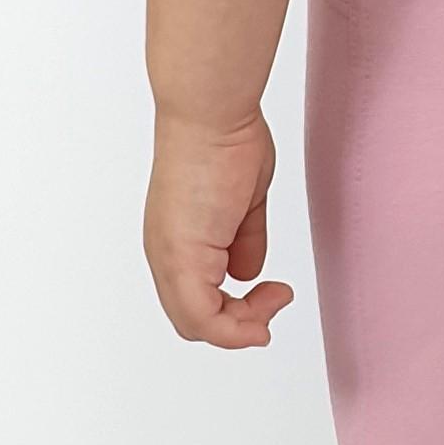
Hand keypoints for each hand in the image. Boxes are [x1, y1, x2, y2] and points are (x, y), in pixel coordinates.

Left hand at [145, 105, 294, 346]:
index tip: (274, 293)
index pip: (196, 302)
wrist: (210, 116)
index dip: (234, 313)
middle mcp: (165, 255)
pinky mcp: (181, 258)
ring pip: (197, 325)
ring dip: (243, 326)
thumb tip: (247, 272)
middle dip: (241, 324)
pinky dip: (236, 329)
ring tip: (277, 297)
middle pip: (194, 321)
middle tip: (277, 299)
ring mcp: (169, 258)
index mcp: (176, 241)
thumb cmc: (226, 141)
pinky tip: (267, 305)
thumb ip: (244, 241)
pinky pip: (202, 318)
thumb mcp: (242, 204)